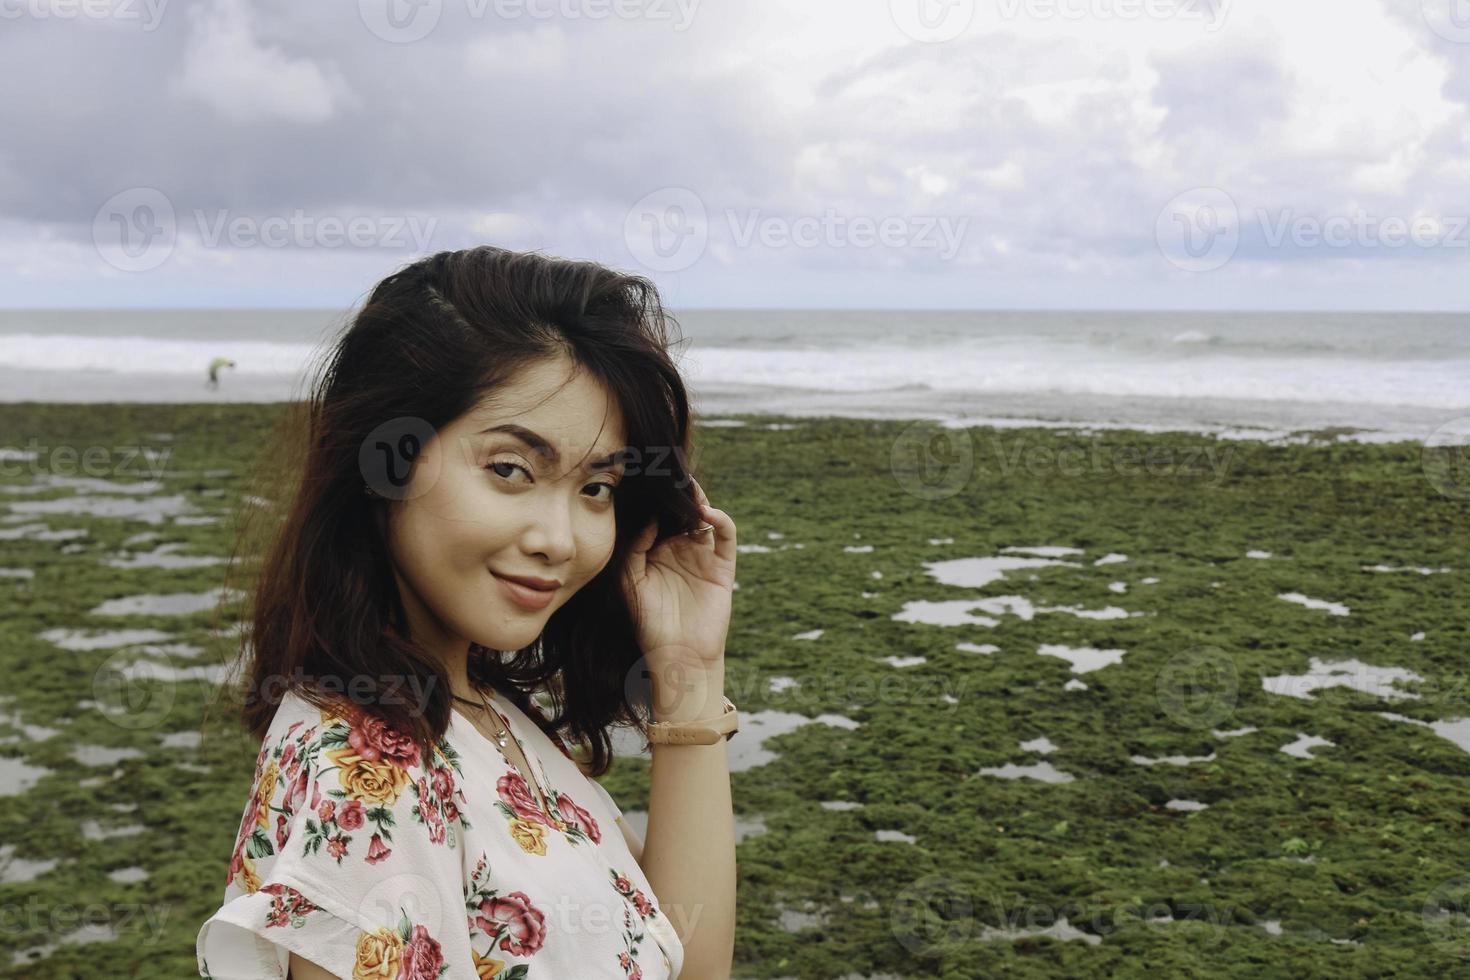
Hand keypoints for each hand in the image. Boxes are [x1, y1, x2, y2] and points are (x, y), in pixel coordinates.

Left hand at [621, 477, 735, 683]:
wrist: (679, 655)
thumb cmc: (649, 621)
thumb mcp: (630, 581)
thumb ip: (634, 547)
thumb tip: (647, 516)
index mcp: (655, 550)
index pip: (656, 515)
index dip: (652, 499)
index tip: (642, 478)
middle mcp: (680, 548)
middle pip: (680, 510)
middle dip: (675, 493)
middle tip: (667, 471)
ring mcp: (703, 554)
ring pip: (703, 516)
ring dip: (696, 499)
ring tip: (685, 485)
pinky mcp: (723, 564)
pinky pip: (725, 534)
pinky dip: (719, 519)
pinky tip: (705, 512)